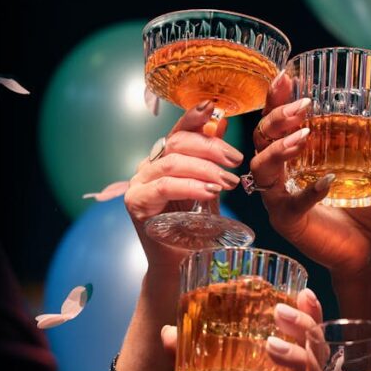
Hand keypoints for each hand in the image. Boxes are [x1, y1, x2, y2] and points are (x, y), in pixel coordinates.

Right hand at [125, 101, 243, 272]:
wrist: (179, 263)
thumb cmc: (195, 228)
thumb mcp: (209, 189)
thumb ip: (212, 160)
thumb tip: (222, 122)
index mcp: (163, 158)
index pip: (179, 131)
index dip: (194, 116)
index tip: (214, 107)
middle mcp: (148, 166)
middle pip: (177, 143)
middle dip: (210, 147)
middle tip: (236, 161)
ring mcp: (138, 183)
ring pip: (173, 162)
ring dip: (205, 169)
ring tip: (229, 181)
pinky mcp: (135, 203)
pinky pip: (164, 186)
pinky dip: (190, 186)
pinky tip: (210, 191)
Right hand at [248, 72, 370, 282]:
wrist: (367, 252)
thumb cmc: (368, 211)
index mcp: (295, 156)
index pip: (275, 122)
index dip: (275, 99)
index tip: (286, 77)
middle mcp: (280, 175)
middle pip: (260, 137)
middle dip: (277, 118)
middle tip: (303, 106)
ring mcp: (279, 198)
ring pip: (261, 166)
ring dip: (280, 148)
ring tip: (304, 136)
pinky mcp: (287, 221)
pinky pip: (289, 203)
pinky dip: (307, 192)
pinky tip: (327, 182)